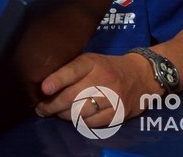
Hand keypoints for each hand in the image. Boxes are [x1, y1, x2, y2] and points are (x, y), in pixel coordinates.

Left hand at [34, 52, 161, 127]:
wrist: (141, 75)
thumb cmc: (107, 67)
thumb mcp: (91, 60)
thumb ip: (71, 70)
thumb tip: (45, 85)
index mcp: (92, 62)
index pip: (72, 71)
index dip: (56, 80)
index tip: (44, 89)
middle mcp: (102, 79)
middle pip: (73, 96)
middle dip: (53, 105)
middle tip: (41, 109)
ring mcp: (112, 97)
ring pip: (81, 112)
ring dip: (64, 115)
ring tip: (56, 113)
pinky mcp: (118, 112)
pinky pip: (93, 122)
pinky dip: (80, 123)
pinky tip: (74, 119)